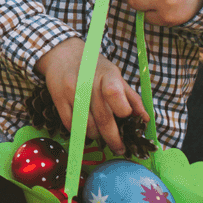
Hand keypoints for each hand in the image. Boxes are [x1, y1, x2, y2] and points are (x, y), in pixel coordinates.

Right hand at [34, 37, 146, 155]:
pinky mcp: (57, 99)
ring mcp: (70, 91)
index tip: (126, 117)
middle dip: (114, 139)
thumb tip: (145, 120)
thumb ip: (131, 97)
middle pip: (103, 118)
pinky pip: (71, 125)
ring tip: (101, 135)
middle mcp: (87, 82)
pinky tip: (86, 130)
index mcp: (106, 74)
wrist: (62, 54)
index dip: (123, 111)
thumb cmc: (94, 67)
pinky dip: (81, 133)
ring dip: (96, 136)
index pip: (114, 94)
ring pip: (86, 126)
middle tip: (120, 148)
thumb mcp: (115, 75)